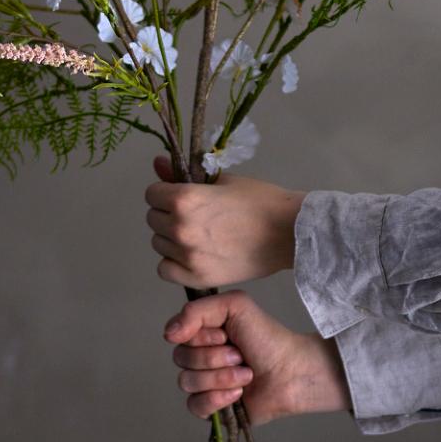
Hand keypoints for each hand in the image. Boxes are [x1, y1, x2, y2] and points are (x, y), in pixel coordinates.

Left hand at [145, 154, 305, 286]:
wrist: (288, 233)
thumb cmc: (259, 200)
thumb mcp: (222, 180)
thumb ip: (183, 175)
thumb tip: (157, 163)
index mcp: (184, 199)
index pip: (152, 194)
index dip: (165, 192)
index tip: (182, 195)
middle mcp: (179, 227)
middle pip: (153, 219)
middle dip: (168, 214)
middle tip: (194, 215)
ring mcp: (187, 255)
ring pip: (158, 244)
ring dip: (171, 238)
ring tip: (198, 236)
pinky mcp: (197, 277)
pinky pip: (165, 270)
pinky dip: (174, 263)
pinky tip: (193, 255)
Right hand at [164, 290, 350, 424]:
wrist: (290, 371)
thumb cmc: (266, 337)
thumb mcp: (235, 306)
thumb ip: (197, 310)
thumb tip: (168, 334)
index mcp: (201, 332)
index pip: (176, 334)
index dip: (200, 337)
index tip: (225, 335)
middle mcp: (199, 356)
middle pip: (180, 359)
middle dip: (214, 358)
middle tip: (240, 355)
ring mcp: (203, 383)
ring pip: (187, 382)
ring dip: (221, 378)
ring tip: (246, 375)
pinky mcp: (211, 408)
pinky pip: (195, 406)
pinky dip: (217, 399)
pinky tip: (238, 394)